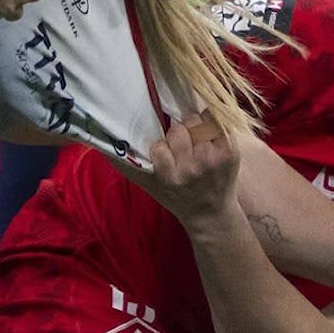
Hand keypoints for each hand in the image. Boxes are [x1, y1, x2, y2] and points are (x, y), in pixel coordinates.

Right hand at [121, 111, 239, 225]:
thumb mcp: (150, 186)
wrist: (211, 213)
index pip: (159, 146)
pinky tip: (212, 135)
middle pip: (179, 129)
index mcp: (171, 177)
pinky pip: (218, 120)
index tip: (167, 155)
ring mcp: (214, 159)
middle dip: (179, 134)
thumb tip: (102, 142)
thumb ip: (129, 165)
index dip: (162, 147)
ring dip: (196, 127)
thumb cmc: (177, 197)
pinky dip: (214, 122)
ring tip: (198, 141)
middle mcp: (192, 168)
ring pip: (197, 121)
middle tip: (184, 146)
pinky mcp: (231, 151)